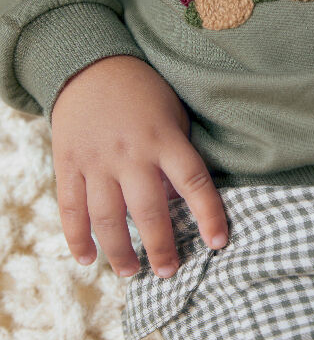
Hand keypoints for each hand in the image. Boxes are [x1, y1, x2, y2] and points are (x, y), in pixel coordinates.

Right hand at [50, 55, 227, 278]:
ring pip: (107, 218)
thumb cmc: (144, 93)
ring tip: (131, 273)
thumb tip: (180, 204)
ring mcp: (97, 160)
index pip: (193, 182)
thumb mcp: (173, 114)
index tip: (218, 243)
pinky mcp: (68, 164)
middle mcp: (131, 153)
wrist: (90, 66)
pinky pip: (71, 208)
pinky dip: (77, 238)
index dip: (209, 215)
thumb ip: (178, 155)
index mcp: (164, 138)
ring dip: (119, 252)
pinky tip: (87, 259)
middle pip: (149, 211)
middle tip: (169, 272)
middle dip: (161, 248)